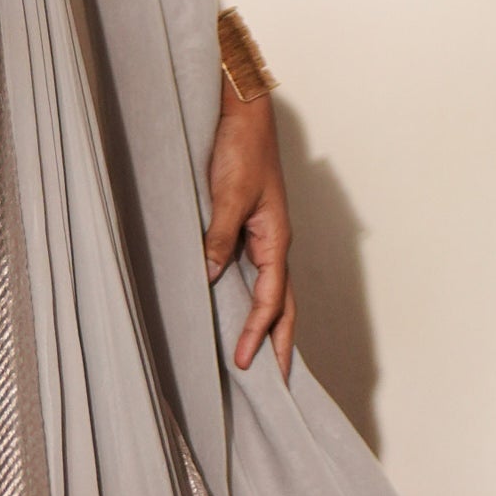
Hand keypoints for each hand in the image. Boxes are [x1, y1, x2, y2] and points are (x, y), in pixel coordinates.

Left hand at [204, 86, 296, 381]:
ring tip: (263, 358)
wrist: (243, 113)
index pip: (272, 299)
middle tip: (276, 383)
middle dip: (281, 343)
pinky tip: (239, 312)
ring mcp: (264, 236)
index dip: (260, 332)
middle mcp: (274, 242)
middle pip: (284, 304)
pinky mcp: (250, 227)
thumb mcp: (227, 195)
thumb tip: (210, 277)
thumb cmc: (240, 148)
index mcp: (276, 238)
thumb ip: (219, 237)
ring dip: (271, 326)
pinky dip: (254, 300)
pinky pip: (256, 273)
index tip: (247, 362)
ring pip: (273, 292)